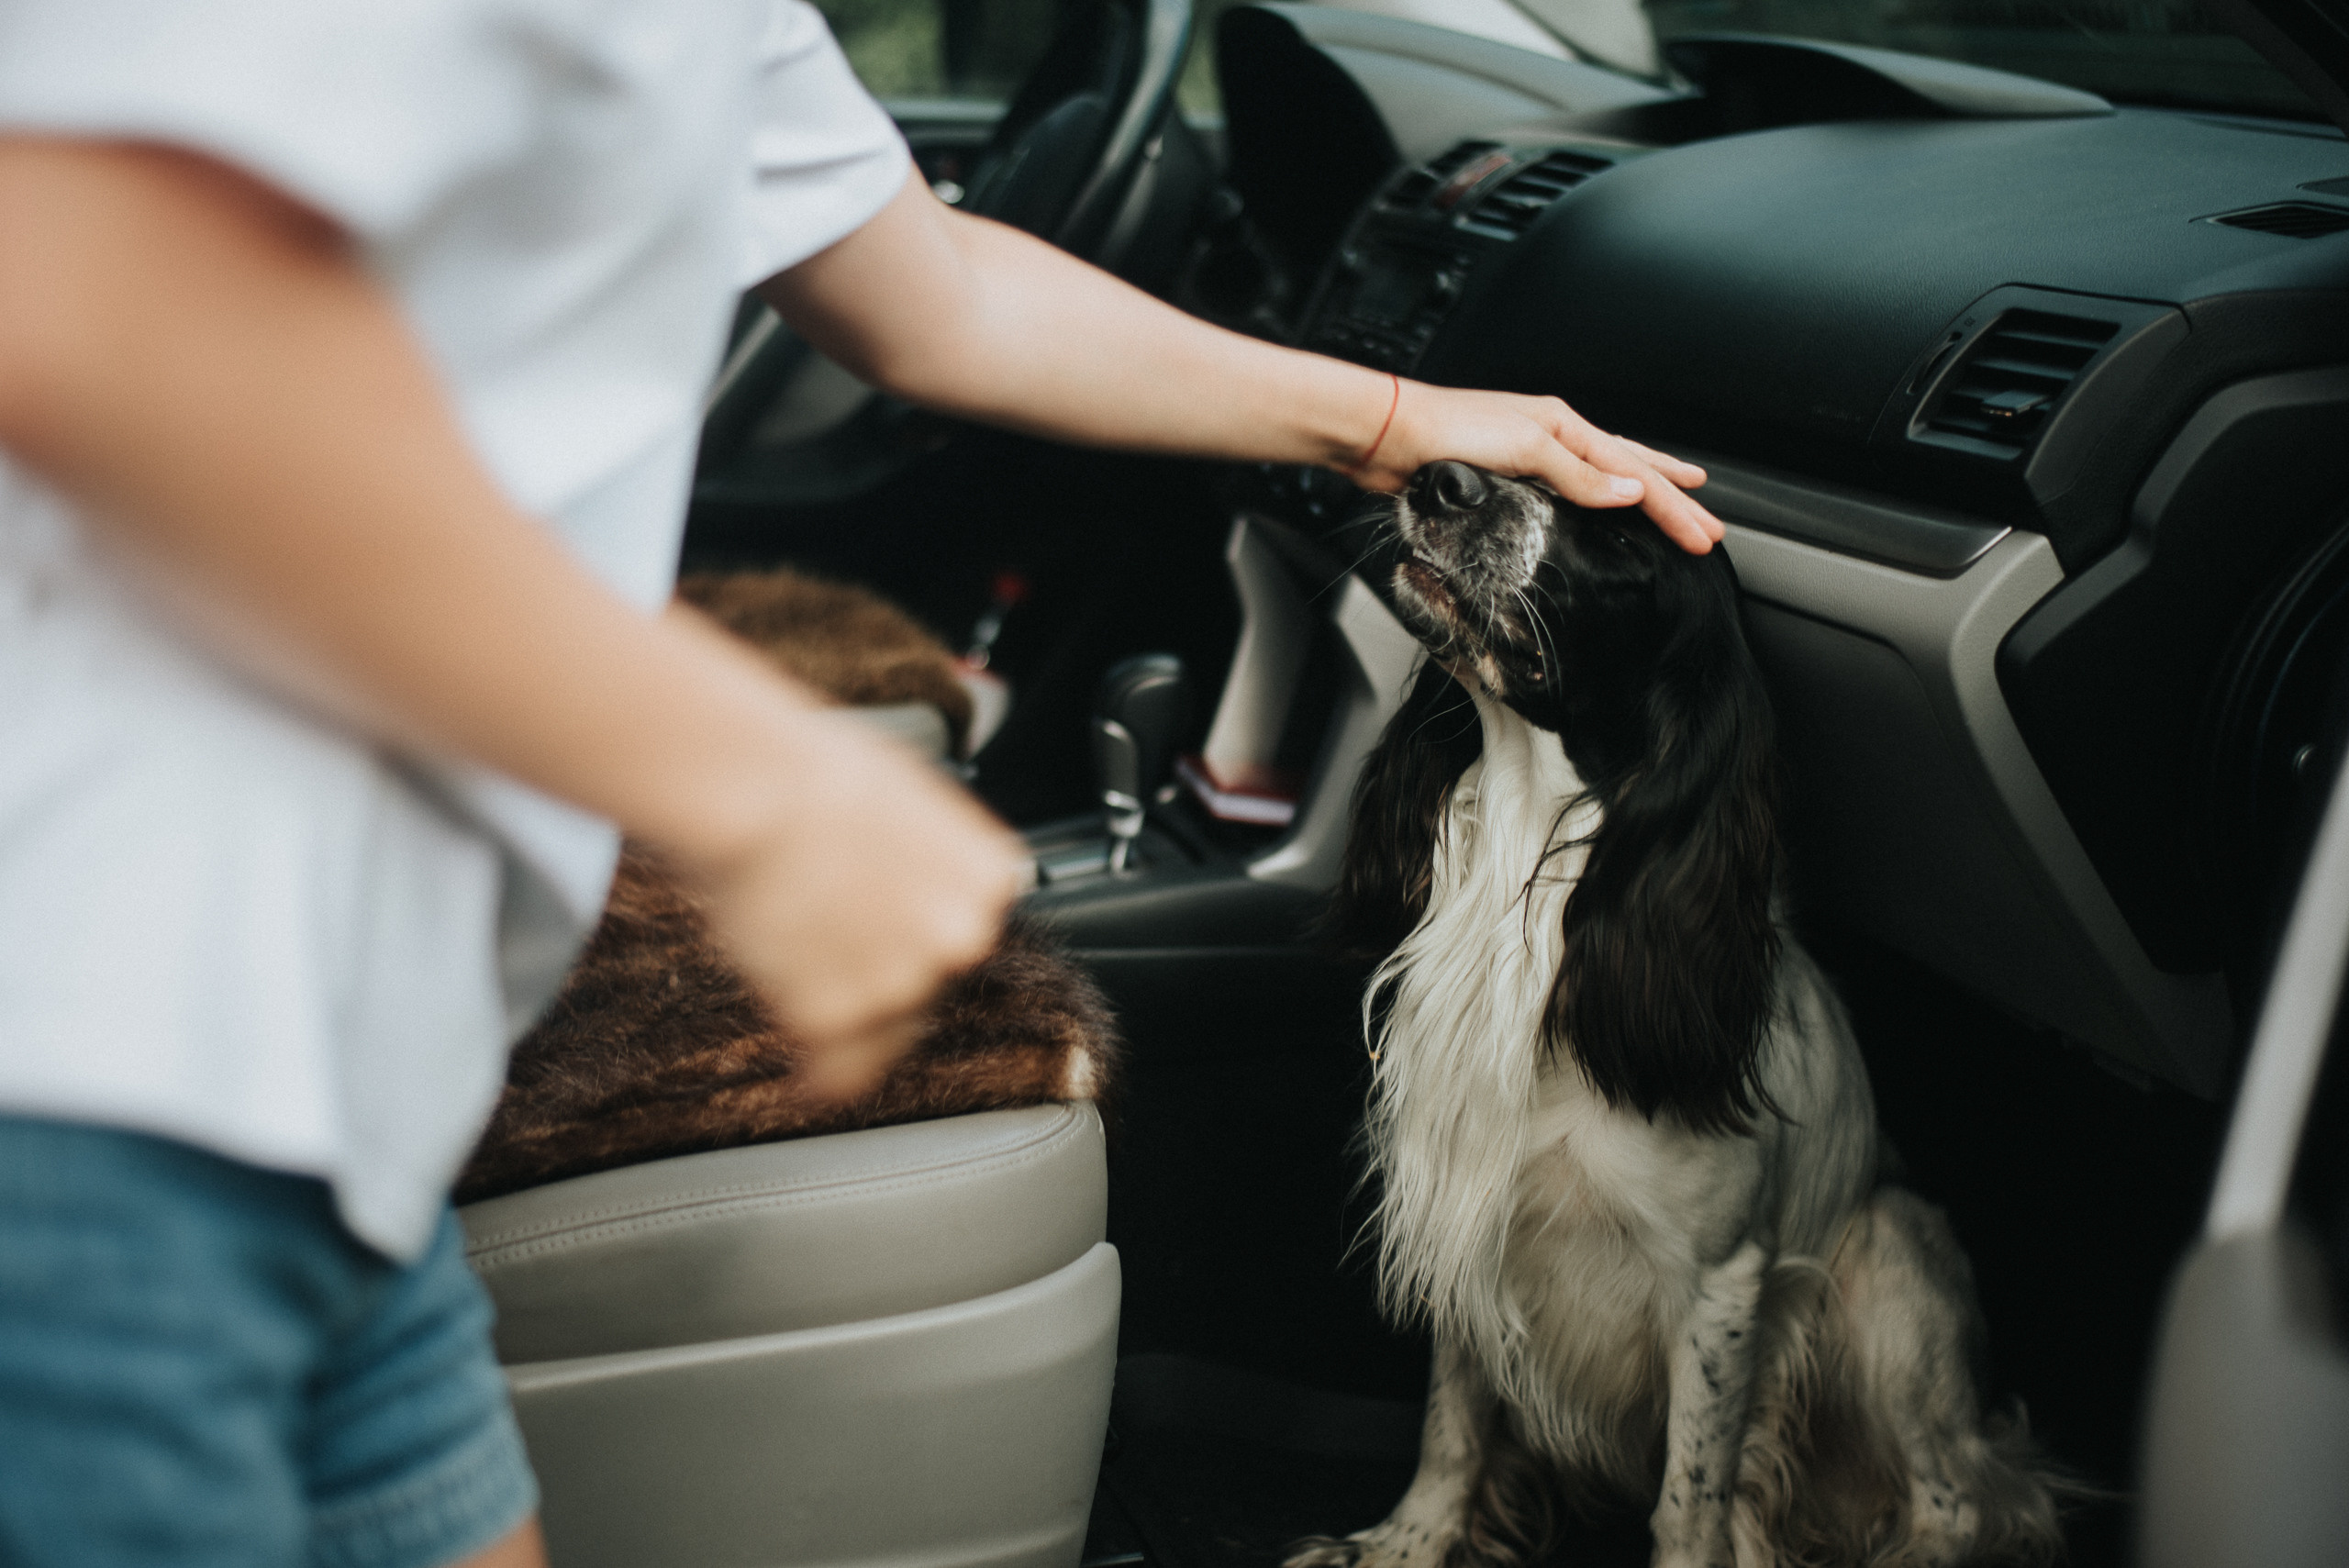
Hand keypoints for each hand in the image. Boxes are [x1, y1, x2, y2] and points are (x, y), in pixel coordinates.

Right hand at [674, 710, 1029, 1102]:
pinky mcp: (835, 1019)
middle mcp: (960, 940)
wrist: (759, 790)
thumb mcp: (907, 792)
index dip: (910, 931)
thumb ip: (932, 849)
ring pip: (879, 1030)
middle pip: (926, 987)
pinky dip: (820, 1075)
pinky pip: (836, 1072)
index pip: (962, 933)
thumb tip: (921, 870)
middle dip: (879, 973)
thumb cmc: (817, 771)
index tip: (879, 927)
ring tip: (794, 966)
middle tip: (824, 938)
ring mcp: (901, 984)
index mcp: (987, 881)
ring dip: (844, 1011)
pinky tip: (809, 1076)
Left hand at [1345, 381, 1723, 553]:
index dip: (1673, 507)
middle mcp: (1553, 437)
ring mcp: (1532, 456)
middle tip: (1708, 526)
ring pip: (1604, 476)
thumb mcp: (1525, 448)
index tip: (1703, 535)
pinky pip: (1569, 491)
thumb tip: (1629, 493)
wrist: (1391, 438)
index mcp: (1565, 426)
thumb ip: (1578, 475)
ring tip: (1673, 500)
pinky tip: (1600, 508)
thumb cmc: (1448, 432)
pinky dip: (1597, 499)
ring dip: (1641, 490)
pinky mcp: (1507, 478)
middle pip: (1629, 471)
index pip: (1635, 474)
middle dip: (1672, 499)